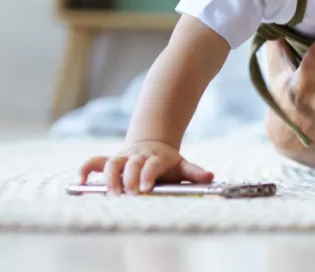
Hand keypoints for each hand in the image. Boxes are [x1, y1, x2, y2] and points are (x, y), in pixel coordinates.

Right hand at [78, 140, 213, 194]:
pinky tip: (79, 182)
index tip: (145, 188)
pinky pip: (94, 162)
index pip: (152, 164)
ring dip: (109, 178)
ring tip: (111, 194)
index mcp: (158, 158)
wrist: (153, 145)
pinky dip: (85, 169)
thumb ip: (194, 172)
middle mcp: (138, 156)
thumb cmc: (168, 163)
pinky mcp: (110, 160)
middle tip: (129, 194)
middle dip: (129, 179)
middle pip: (131, 164)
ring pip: (112, 163)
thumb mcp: (182, 166)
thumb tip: (210, 176)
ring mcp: (123, 157)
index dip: (148, 174)